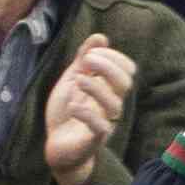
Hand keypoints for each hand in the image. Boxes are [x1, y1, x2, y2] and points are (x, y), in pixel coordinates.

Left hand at [44, 34, 136, 184]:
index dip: (113, 57)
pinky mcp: (94, 140)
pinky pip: (101, 127)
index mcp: (109, 89)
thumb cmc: (66, 113)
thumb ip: (84, 60)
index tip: (89, 54)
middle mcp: (111, 105)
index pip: (127, 70)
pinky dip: (86, 113)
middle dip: (108, 68)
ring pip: (115, 104)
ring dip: (96, 87)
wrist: (56, 146)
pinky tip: (73, 106)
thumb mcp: (72, 81)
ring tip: (77, 81)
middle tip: (86, 62)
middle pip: (126, 84)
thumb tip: (100, 37)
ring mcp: (105, 122)